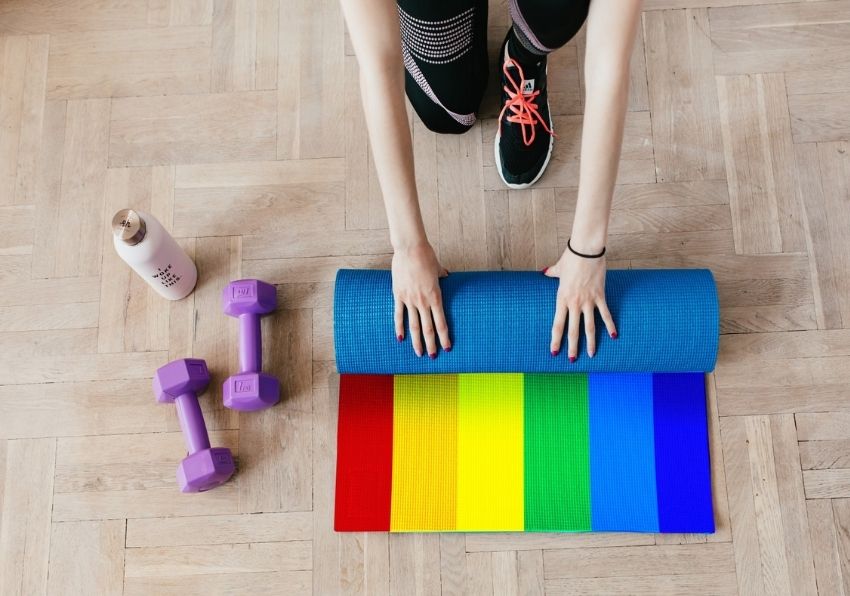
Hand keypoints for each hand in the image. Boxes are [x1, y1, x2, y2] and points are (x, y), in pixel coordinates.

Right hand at [392, 242, 450, 357]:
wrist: (410, 248)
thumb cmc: (426, 256)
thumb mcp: (438, 268)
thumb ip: (442, 275)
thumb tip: (446, 276)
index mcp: (436, 296)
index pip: (441, 322)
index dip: (444, 337)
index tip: (447, 347)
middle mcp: (423, 302)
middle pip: (428, 328)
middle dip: (431, 344)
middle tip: (433, 357)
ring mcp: (410, 300)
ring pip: (414, 325)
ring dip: (417, 341)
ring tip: (418, 353)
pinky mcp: (398, 295)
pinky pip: (398, 314)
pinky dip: (399, 327)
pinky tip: (400, 339)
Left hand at [544, 249, 616, 359]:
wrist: (586, 251)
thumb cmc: (571, 258)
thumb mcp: (558, 268)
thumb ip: (551, 273)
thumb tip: (543, 272)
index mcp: (561, 298)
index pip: (557, 324)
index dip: (556, 339)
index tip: (554, 351)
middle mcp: (574, 303)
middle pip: (573, 330)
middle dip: (572, 347)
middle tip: (572, 360)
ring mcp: (588, 301)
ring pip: (589, 327)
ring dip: (591, 342)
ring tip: (592, 355)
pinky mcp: (600, 296)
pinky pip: (605, 314)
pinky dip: (611, 326)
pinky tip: (614, 336)